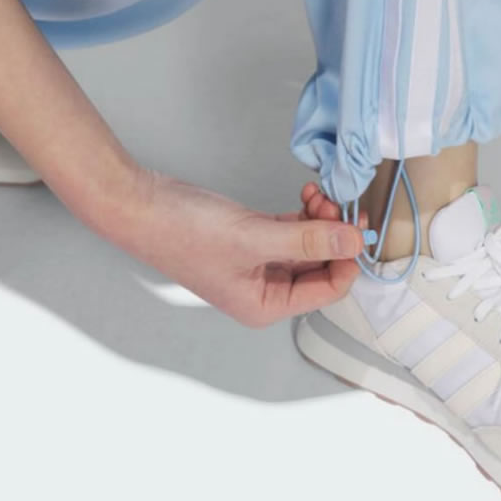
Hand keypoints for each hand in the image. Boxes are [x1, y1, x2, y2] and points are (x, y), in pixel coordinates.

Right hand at [113, 171, 366, 326]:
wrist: (141, 206)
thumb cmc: (182, 233)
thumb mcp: (254, 238)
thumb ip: (307, 240)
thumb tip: (353, 241)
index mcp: (265, 305)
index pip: (327, 290)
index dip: (347, 260)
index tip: (358, 228)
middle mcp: (265, 290)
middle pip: (321, 266)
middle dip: (334, 234)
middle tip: (340, 204)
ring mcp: (259, 263)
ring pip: (308, 245)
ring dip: (320, 220)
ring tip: (318, 195)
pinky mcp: (254, 239)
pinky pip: (292, 230)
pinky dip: (304, 214)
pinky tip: (307, 195)